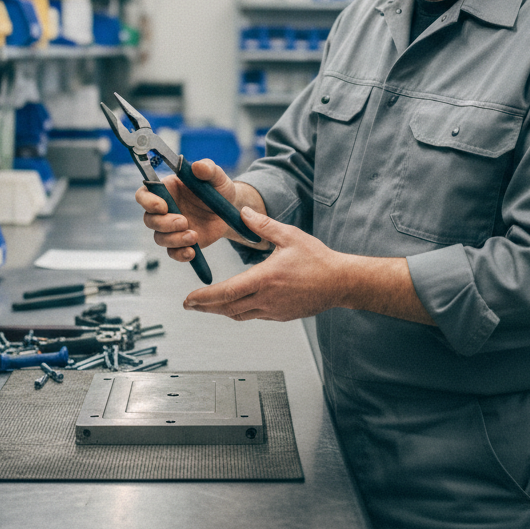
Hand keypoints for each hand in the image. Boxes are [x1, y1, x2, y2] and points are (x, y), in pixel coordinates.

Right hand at [135, 158, 240, 263]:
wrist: (230, 209)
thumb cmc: (218, 188)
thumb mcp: (217, 177)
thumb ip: (208, 169)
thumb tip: (198, 166)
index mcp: (167, 189)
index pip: (144, 195)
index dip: (147, 202)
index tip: (163, 206)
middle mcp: (165, 209)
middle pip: (149, 220)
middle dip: (164, 223)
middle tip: (184, 221)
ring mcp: (172, 228)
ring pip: (159, 238)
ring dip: (174, 239)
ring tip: (193, 236)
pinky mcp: (181, 242)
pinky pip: (173, 252)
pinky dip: (180, 254)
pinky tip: (192, 252)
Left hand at [182, 206, 344, 320]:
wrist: (341, 282)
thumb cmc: (318, 259)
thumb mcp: (289, 236)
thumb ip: (263, 225)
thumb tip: (243, 212)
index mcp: (264, 279)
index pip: (226, 292)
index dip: (204, 297)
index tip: (189, 298)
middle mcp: (266, 299)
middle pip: (227, 308)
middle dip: (205, 307)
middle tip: (189, 304)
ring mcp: (274, 310)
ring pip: (239, 315)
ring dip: (221, 311)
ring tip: (207, 306)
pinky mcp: (281, 315)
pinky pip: (254, 316)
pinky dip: (239, 311)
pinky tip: (235, 305)